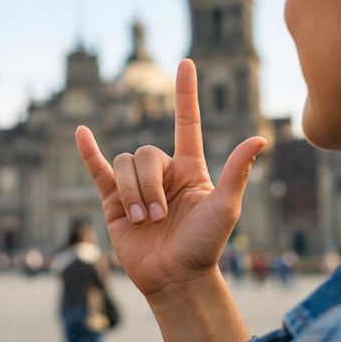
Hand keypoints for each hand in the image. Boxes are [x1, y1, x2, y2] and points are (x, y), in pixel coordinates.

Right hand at [75, 59, 265, 301]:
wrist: (175, 278)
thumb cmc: (206, 245)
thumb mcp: (225, 208)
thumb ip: (237, 172)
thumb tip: (260, 138)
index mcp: (190, 168)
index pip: (187, 122)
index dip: (186, 93)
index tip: (186, 63)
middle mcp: (163, 172)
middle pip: (145, 153)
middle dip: (150, 185)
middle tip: (160, 217)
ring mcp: (137, 185)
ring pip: (124, 166)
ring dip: (133, 194)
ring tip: (145, 222)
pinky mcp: (113, 201)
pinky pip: (98, 170)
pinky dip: (88, 152)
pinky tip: (80, 133)